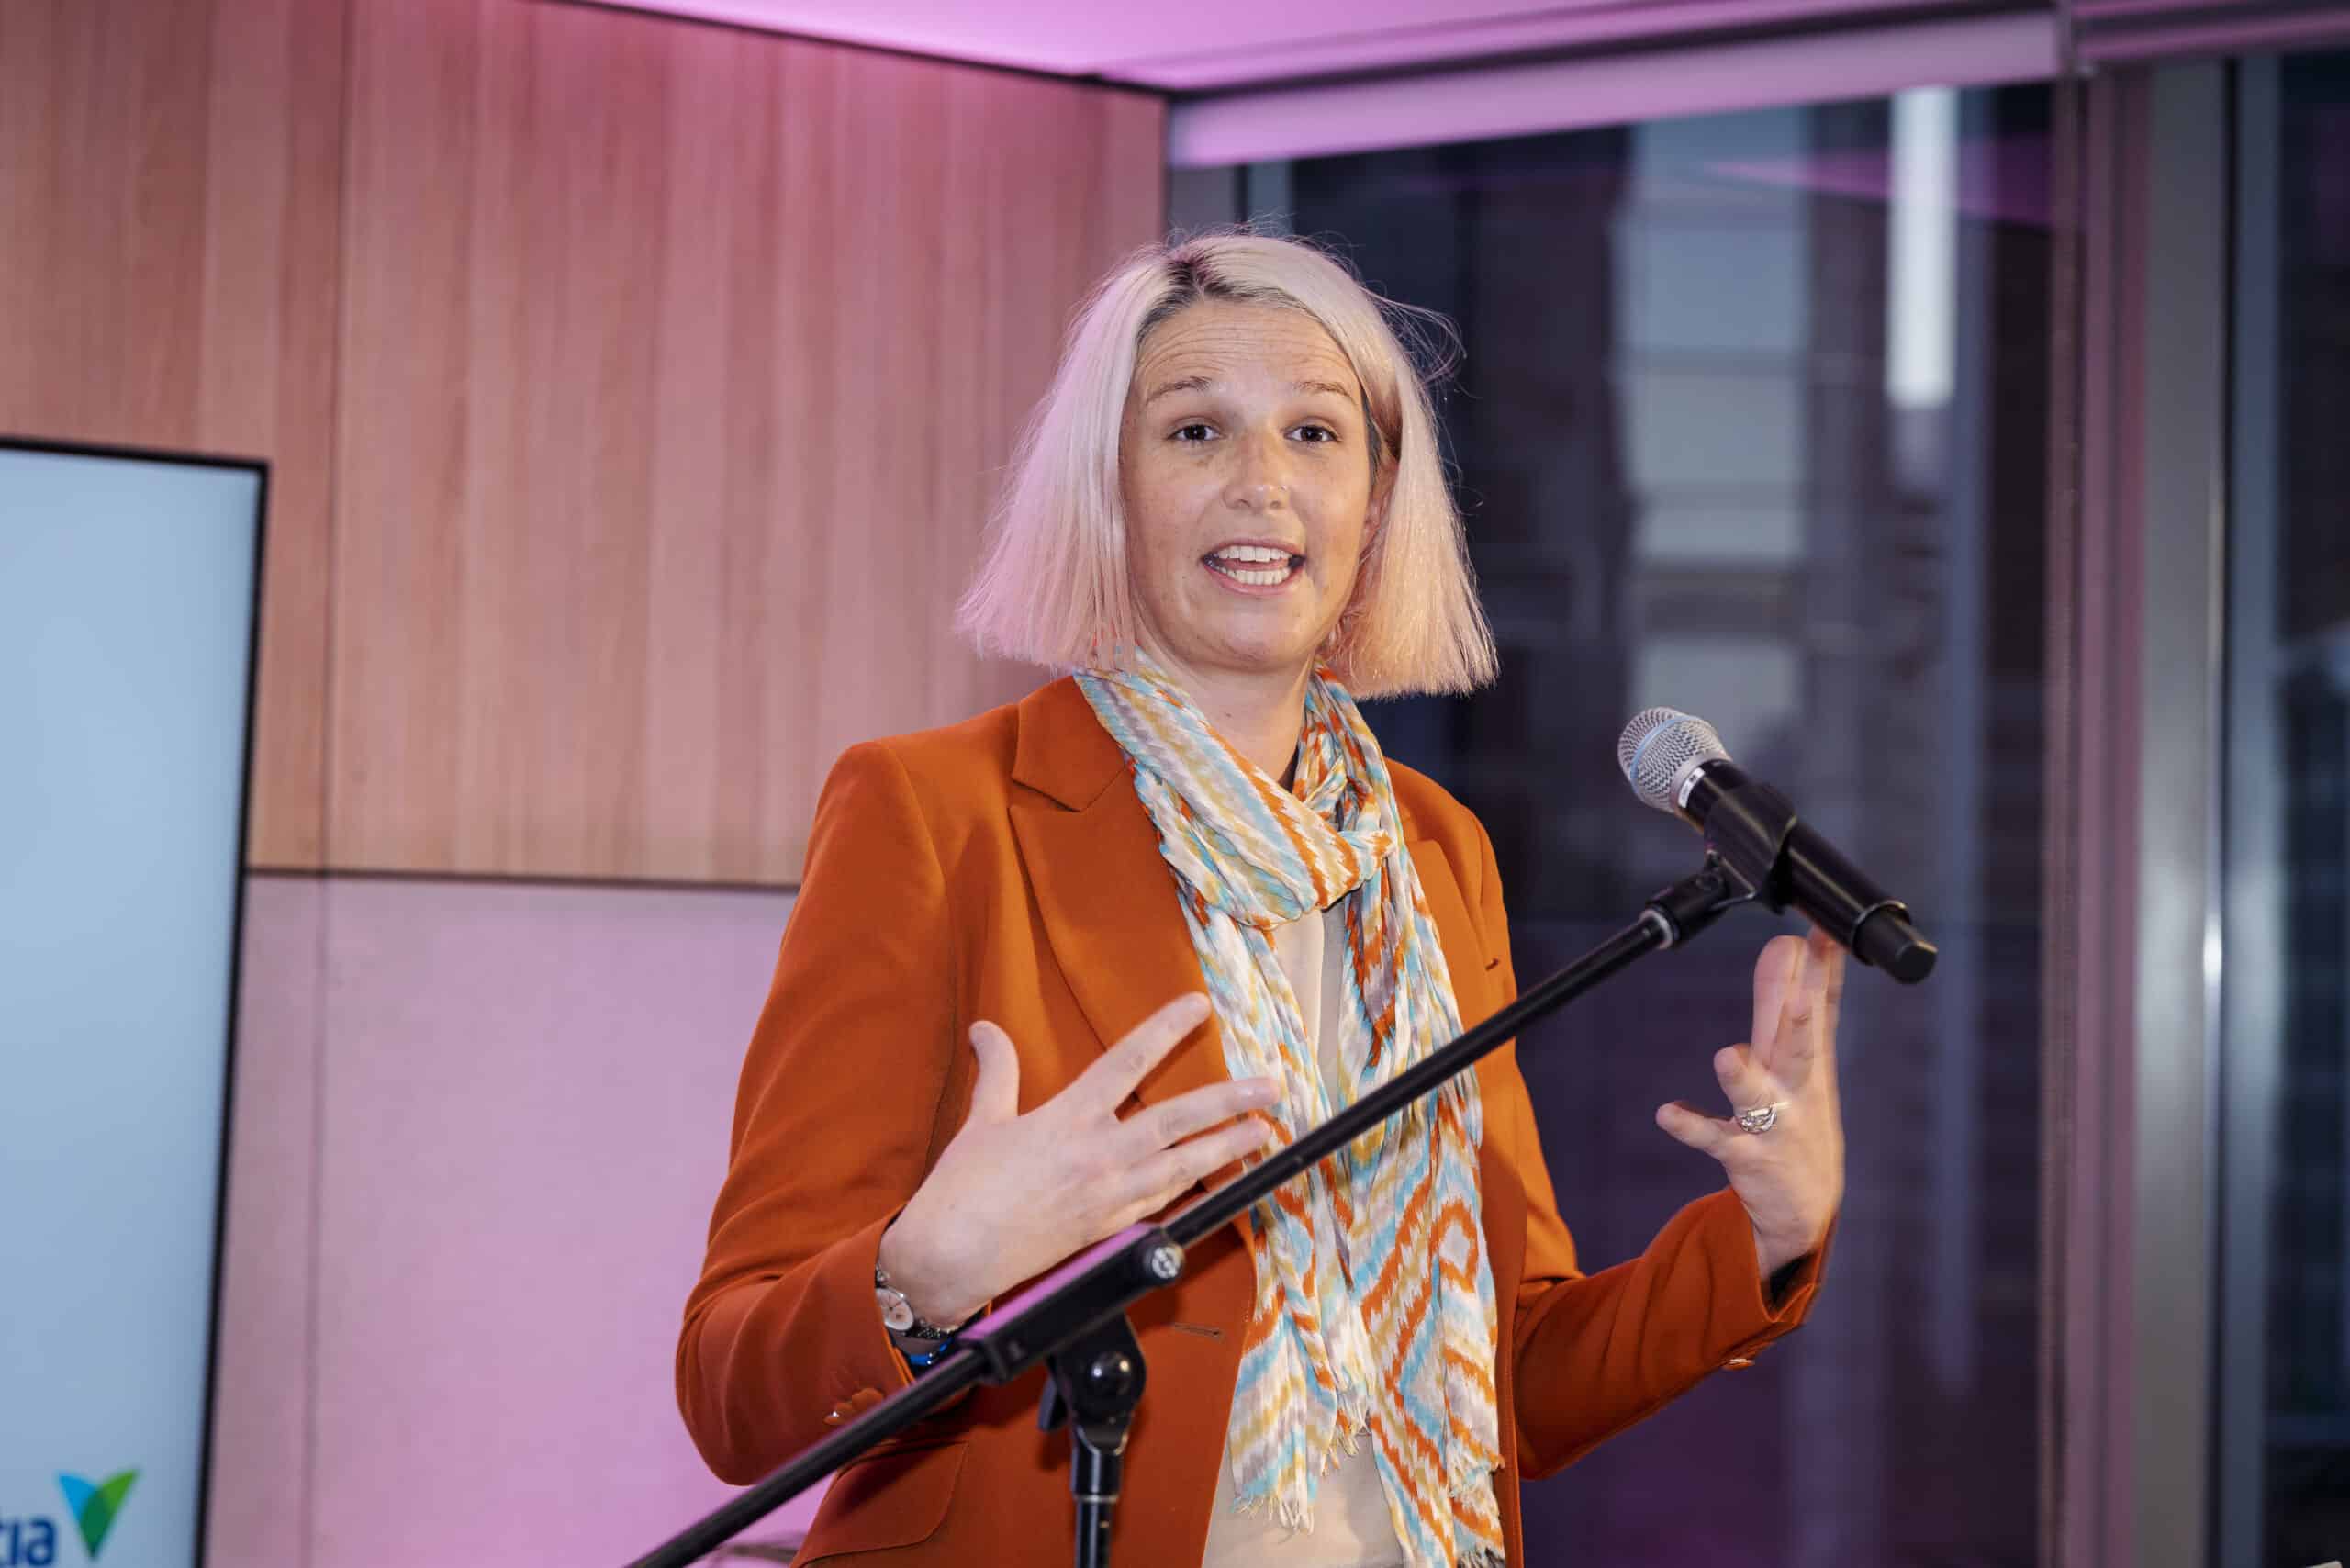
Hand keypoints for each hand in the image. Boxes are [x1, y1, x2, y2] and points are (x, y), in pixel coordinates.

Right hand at [876, 993, 1281, 1326]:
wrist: (952, 1257)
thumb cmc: (962, 1190)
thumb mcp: (982, 1120)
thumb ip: (997, 1071)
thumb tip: (986, 1030)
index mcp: (1068, 1117)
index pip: (1127, 1060)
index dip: (1165, 1029)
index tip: (1198, 1007)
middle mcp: (1099, 1154)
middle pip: (1178, 1120)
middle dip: (1229, 1101)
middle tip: (1270, 1088)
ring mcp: (1109, 1196)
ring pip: (1184, 1166)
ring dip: (1228, 1148)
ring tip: (1263, 1133)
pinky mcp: (1108, 1232)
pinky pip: (1162, 1205)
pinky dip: (1193, 1190)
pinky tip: (1217, 1183)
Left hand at [1655, 927, 1846, 1277]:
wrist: (1805, 1209)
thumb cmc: (1803, 1117)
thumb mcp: (1811, 1058)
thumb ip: (1804, 1000)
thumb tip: (1807, 940)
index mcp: (1809, 1059)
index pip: (1819, 1004)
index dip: (1819, 966)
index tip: (1820, 925)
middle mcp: (1795, 1087)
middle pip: (1801, 1043)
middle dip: (1802, 1009)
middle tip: (1800, 976)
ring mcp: (1772, 1123)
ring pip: (1757, 1094)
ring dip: (1743, 1076)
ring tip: (1727, 1055)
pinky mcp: (1744, 1155)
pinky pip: (1713, 1138)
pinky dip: (1691, 1124)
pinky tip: (1667, 1112)